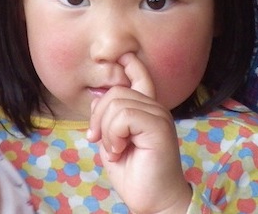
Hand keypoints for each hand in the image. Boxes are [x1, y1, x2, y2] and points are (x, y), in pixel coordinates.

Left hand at [87, 54, 191, 213]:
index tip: (118, 58)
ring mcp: (159, 115)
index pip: (139, 73)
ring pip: (116, 103)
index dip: (128, 62)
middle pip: (115, 91)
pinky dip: (113, 135)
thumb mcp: (112, 140)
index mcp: (146, 108)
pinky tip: (119, 151)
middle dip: (99, 117)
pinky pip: (123, 116)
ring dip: (106, 131)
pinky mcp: (159, 127)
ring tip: (115, 150)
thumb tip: (98, 96)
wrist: (153, 202)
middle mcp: (155, 107)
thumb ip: (107, 118)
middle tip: (101, 141)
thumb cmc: (134, 173)